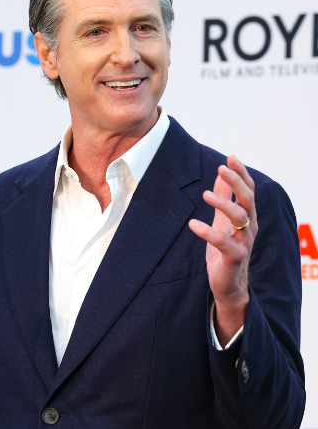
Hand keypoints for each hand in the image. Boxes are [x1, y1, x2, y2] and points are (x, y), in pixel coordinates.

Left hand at [188, 155, 256, 344]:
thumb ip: (225, 197)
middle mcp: (249, 228)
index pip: (248, 191)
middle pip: (248, 200)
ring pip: (240, 219)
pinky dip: (209, 233)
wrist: (229, 285)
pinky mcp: (234, 259)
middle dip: (237, 183)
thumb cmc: (226, 250)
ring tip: (205, 194)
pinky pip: (224, 244)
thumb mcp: (224, 220)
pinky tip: (193, 224)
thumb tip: (222, 172)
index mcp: (247, 217)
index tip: (231, 157)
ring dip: (224, 205)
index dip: (241, 174)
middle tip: (222, 168)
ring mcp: (244, 243)